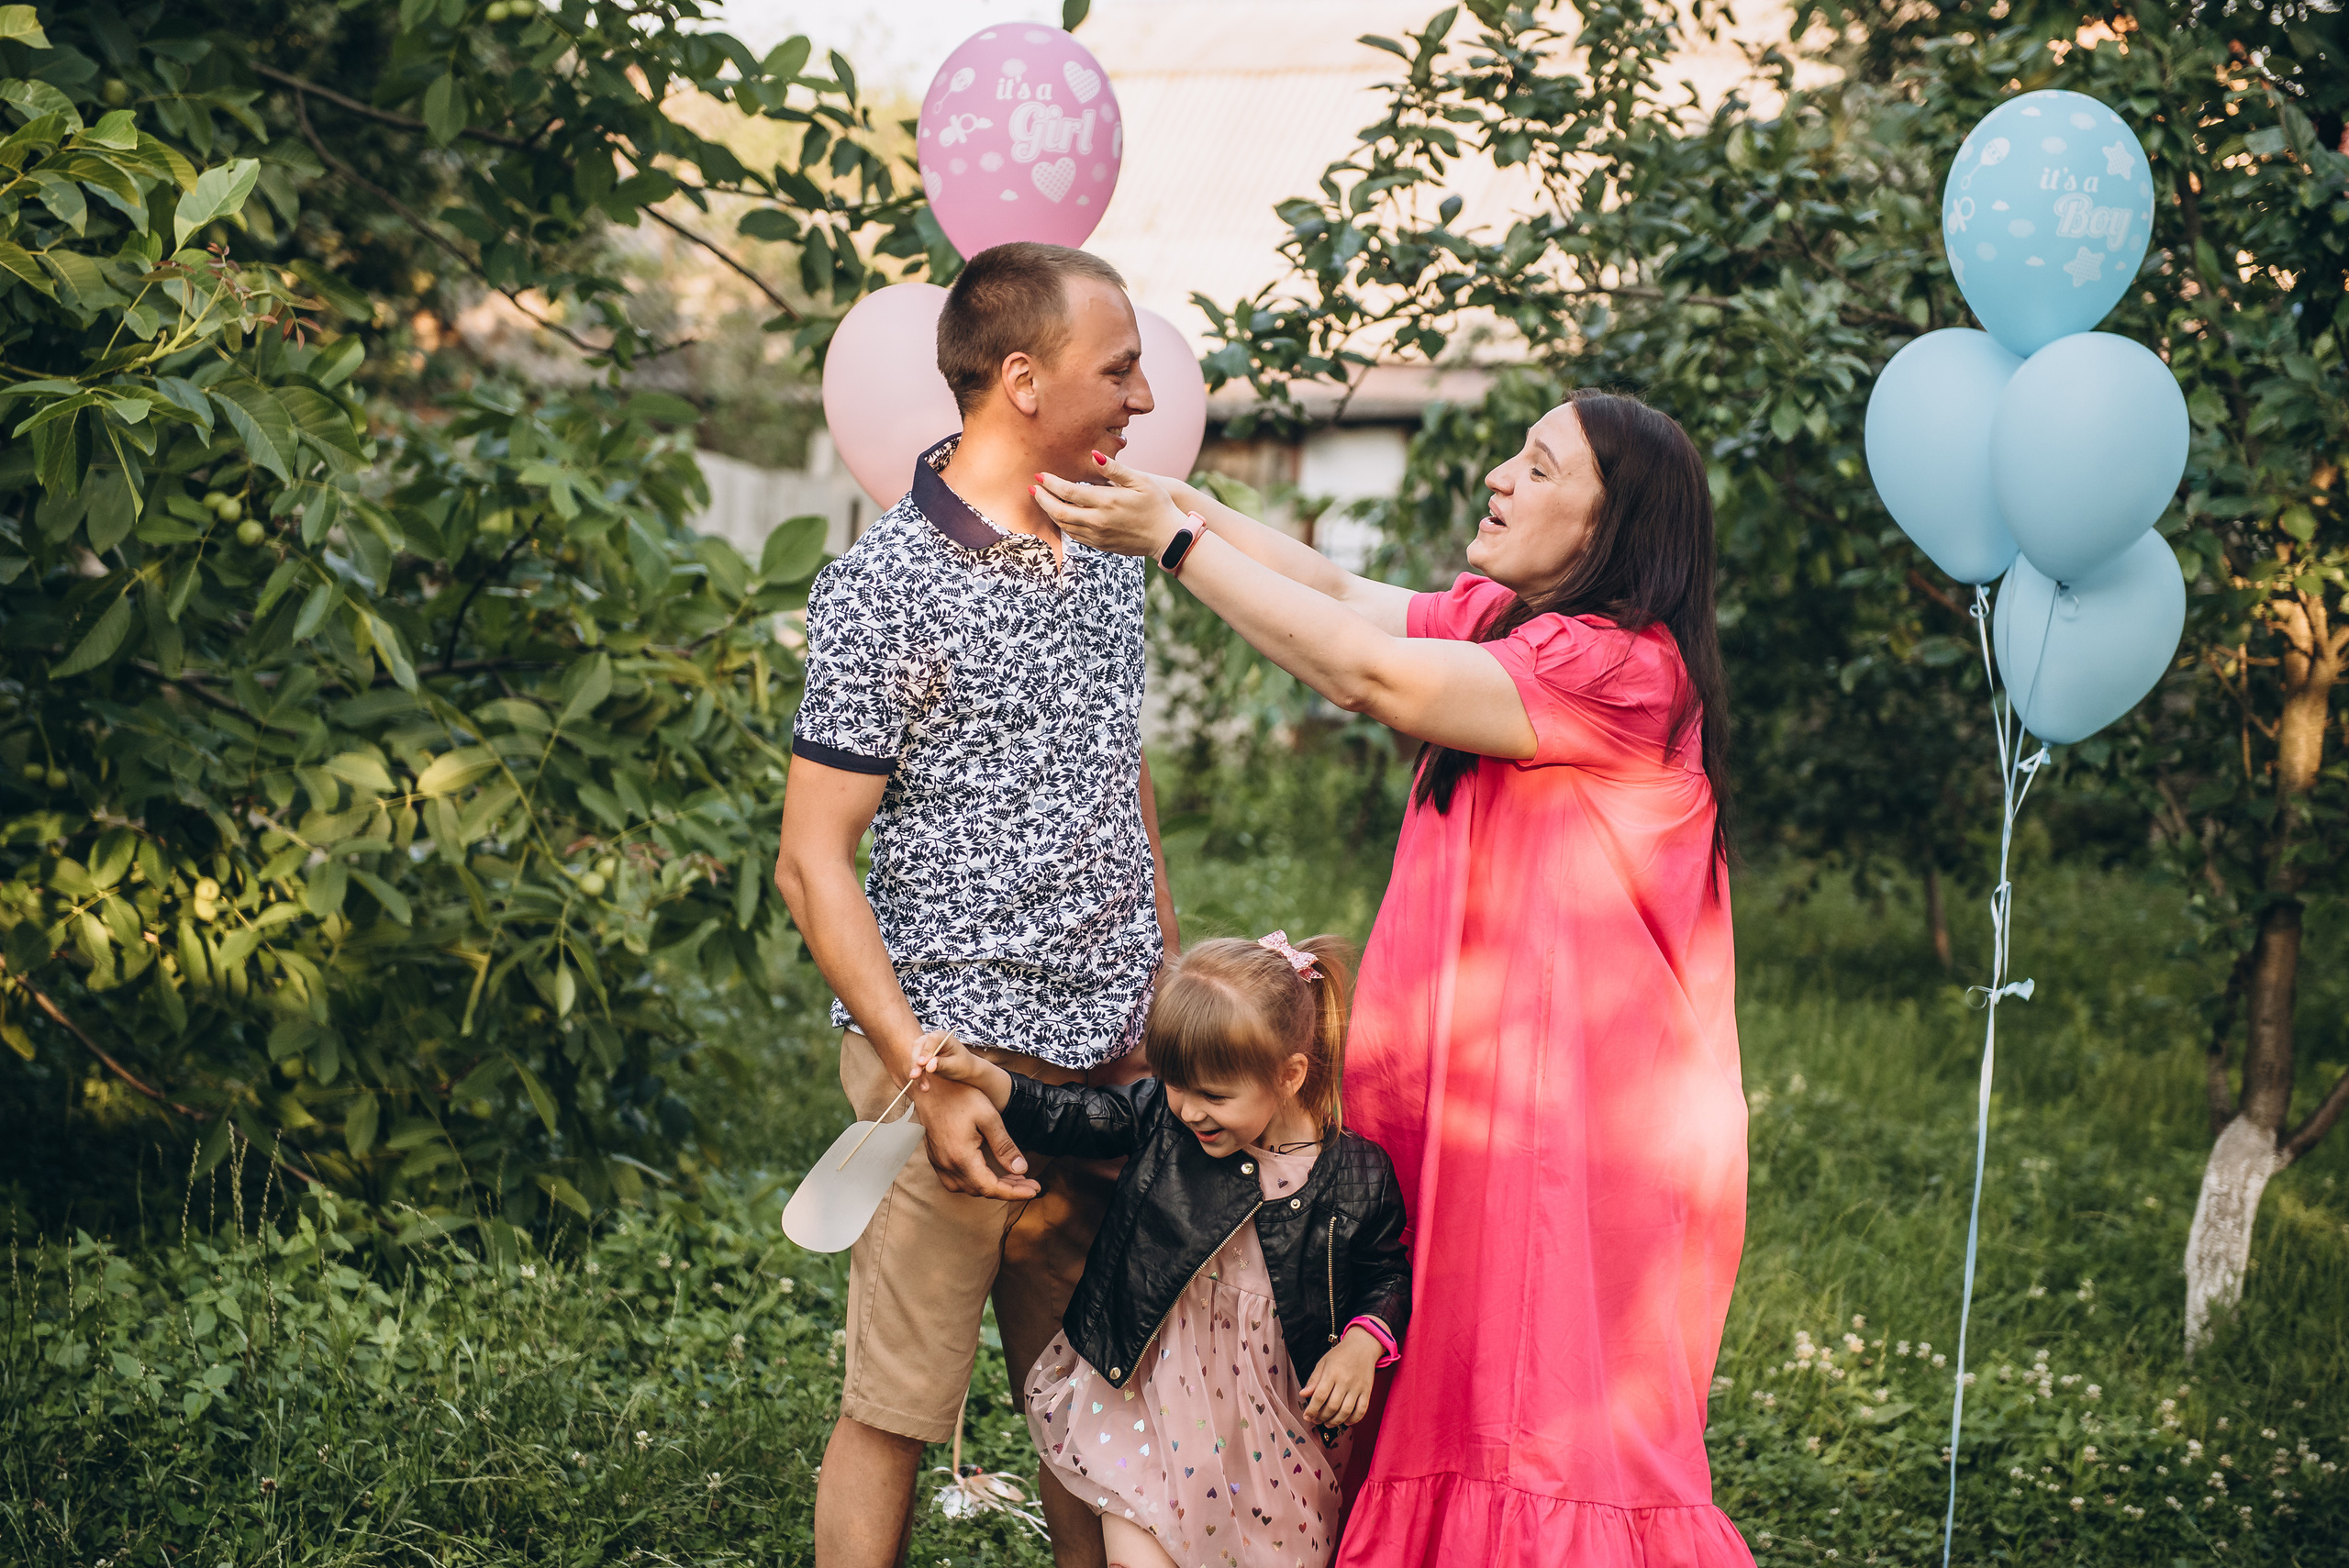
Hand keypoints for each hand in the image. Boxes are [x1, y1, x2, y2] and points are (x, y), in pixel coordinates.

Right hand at [906, 1029, 1008, 1099]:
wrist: (967, 1072)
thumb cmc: (965, 1067)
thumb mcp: (956, 1066)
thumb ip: (942, 1065)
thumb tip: (930, 1065)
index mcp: (943, 1036)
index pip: (930, 1041)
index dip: (925, 1052)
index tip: (923, 1065)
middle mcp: (932, 1039)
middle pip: (918, 1048)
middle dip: (916, 1063)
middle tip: (916, 1077)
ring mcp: (925, 1048)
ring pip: (914, 1057)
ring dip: (915, 1071)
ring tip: (921, 1085)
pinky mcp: (922, 1059)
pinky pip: (915, 1065)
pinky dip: (917, 1076)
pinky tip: (922, 1086)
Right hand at [907, 1034, 1036, 1199]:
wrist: (929, 1085)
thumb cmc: (959, 1095)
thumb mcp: (988, 1116)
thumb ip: (1004, 1145)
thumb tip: (1020, 1169)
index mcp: (961, 1157)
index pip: (991, 1188)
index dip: (1015, 1193)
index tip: (1035, 1189)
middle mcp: (947, 1165)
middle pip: (981, 1190)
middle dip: (1008, 1189)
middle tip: (1030, 1182)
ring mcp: (939, 1163)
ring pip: (968, 1188)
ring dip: (992, 1186)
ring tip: (1013, 1178)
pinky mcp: (936, 1159)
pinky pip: (956, 1181)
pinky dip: (975, 1182)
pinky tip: (988, 1173)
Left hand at [1032, 453, 1187, 558]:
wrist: (1168, 537)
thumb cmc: (1157, 504)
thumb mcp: (1140, 480)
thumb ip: (1114, 469)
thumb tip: (1093, 455)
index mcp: (1106, 502)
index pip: (1069, 492)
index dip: (1051, 483)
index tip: (1039, 476)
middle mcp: (1098, 521)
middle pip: (1060, 511)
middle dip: (1043, 499)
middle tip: (1032, 488)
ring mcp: (1098, 536)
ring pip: (1064, 526)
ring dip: (1050, 512)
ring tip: (1042, 500)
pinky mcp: (1101, 545)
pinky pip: (1075, 536)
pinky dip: (1063, 525)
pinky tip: (1060, 516)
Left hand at [1298, 1325, 1381, 1426]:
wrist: (1363, 1346)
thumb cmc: (1340, 1354)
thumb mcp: (1323, 1363)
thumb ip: (1314, 1379)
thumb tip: (1303, 1394)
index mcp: (1332, 1372)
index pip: (1320, 1396)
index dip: (1312, 1410)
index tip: (1306, 1416)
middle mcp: (1345, 1381)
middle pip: (1332, 1406)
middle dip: (1321, 1417)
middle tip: (1315, 1420)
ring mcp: (1357, 1387)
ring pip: (1346, 1411)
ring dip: (1335, 1421)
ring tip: (1327, 1423)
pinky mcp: (1367, 1391)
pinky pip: (1361, 1410)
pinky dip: (1353, 1419)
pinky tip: (1345, 1421)